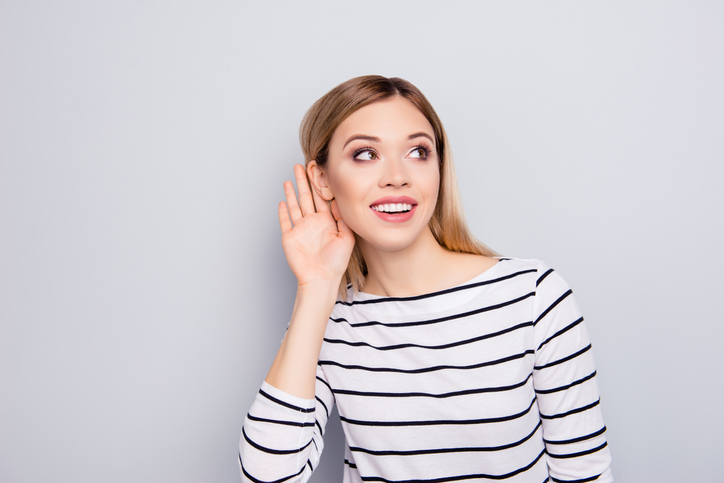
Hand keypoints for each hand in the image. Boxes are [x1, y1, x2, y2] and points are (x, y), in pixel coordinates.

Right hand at [278, 164, 354, 287]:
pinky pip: (285, 221)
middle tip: (302, 165)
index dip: (319, 184)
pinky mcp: (289, 237)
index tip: (319, 170)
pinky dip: (283, 211)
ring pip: (295, 205)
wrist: (321, 279)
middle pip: (307, 197)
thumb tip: (338, 202)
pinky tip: (282, 200)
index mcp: (326, 222)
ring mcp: (300, 229)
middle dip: (304, 181)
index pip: (322, 198)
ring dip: (292, 192)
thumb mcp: (347, 238)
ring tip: (290, 177)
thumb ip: (343, 219)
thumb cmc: (336, 263)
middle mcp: (312, 223)